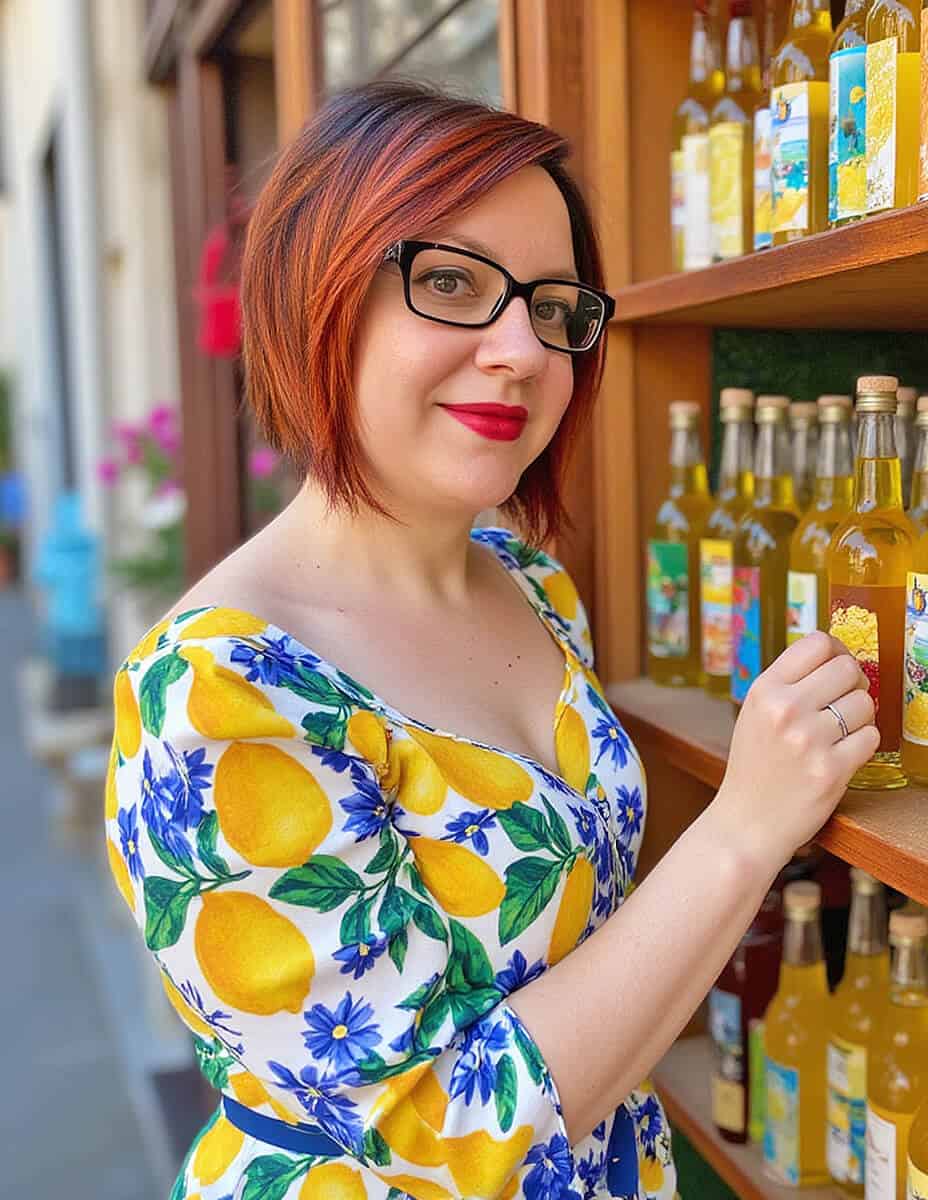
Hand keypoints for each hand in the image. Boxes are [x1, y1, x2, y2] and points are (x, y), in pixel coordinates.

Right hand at [712, 631, 878, 872]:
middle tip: (844, 703)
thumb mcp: (754, 715)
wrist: (747, 822)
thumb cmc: (754, 768)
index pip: (816, 642)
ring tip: (839, 734)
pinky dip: (862, 746)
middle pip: (848, 669)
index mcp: (764, 690)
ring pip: (865, 703)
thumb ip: (788, 684)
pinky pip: (871, 737)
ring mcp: (809, 739)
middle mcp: (785, 709)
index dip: (835, 651)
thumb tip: (836, 657)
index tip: (837, 666)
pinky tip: (841, 755)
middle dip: (853, 685)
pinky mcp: (831, 769)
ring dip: (860, 717)